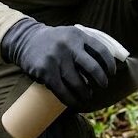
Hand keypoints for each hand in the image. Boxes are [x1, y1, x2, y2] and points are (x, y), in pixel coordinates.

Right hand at [1, 18, 117, 108]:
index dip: (109, 63)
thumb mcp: (70, 35)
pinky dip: (70, 99)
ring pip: (77, 82)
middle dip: (101, 80)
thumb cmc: (54, 40)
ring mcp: (56, 58)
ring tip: (88, 96)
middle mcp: (68, 45)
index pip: (100, 50)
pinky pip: (61, 90)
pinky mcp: (45, 70)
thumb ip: (86, 45)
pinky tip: (75, 102)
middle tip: (103, 86)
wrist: (25, 40)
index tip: (112, 73)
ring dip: (85, 93)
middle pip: (92, 67)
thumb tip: (105, 65)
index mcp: (78, 35)